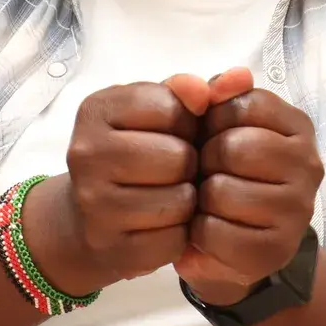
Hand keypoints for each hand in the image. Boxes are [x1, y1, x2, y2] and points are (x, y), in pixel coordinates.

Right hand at [24, 78, 205, 293]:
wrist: (90, 217)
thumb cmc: (135, 153)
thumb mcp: (155, 112)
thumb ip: (193, 90)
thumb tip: (239, 78)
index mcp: (96, 110)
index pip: (170, 106)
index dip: (186, 122)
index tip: (173, 133)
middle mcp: (86, 154)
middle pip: (177, 157)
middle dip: (189, 164)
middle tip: (176, 170)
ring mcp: (94, 204)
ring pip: (179, 200)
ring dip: (188, 200)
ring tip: (171, 195)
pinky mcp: (111, 247)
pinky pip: (174, 240)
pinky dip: (180, 234)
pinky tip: (163, 225)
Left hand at [174, 68, 325, 305]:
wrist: (229, 247)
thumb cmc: (223, 173)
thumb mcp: (215, 127)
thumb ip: (217, 94)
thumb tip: (234, 75)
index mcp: (298, 127)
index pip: (245, 103)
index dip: (213, 120)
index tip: (213, 137)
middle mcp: (309, 165)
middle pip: (234, 147)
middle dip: (205, 161)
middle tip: (208, 174)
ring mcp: (298, 211)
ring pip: (222, 192)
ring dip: (200, 199)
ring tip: (208, 203)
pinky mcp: (275, 250)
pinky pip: (215, 232)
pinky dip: (199, 233)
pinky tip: (208, 231)